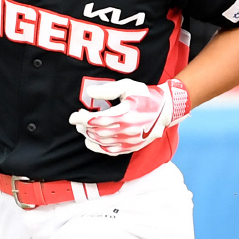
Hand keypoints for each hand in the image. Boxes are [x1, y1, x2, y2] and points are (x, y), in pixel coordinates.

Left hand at [67, 78, 189, 154]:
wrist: (166, 110)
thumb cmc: (146, 96)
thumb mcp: (128, 86)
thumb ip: (108, 89)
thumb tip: (89, 93)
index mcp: (126, 114)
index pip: (97, 119)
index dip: (81, 119)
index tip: (73, 116)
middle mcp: (127, 129)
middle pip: (97, 131)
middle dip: (83, 126)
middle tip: (78, 120)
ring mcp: (129, 140)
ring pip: (102, 142)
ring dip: (88, 135)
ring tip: (83, 127)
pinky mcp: (131, 147)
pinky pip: (110, 151)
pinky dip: (97, 147)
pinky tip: (90, 140)